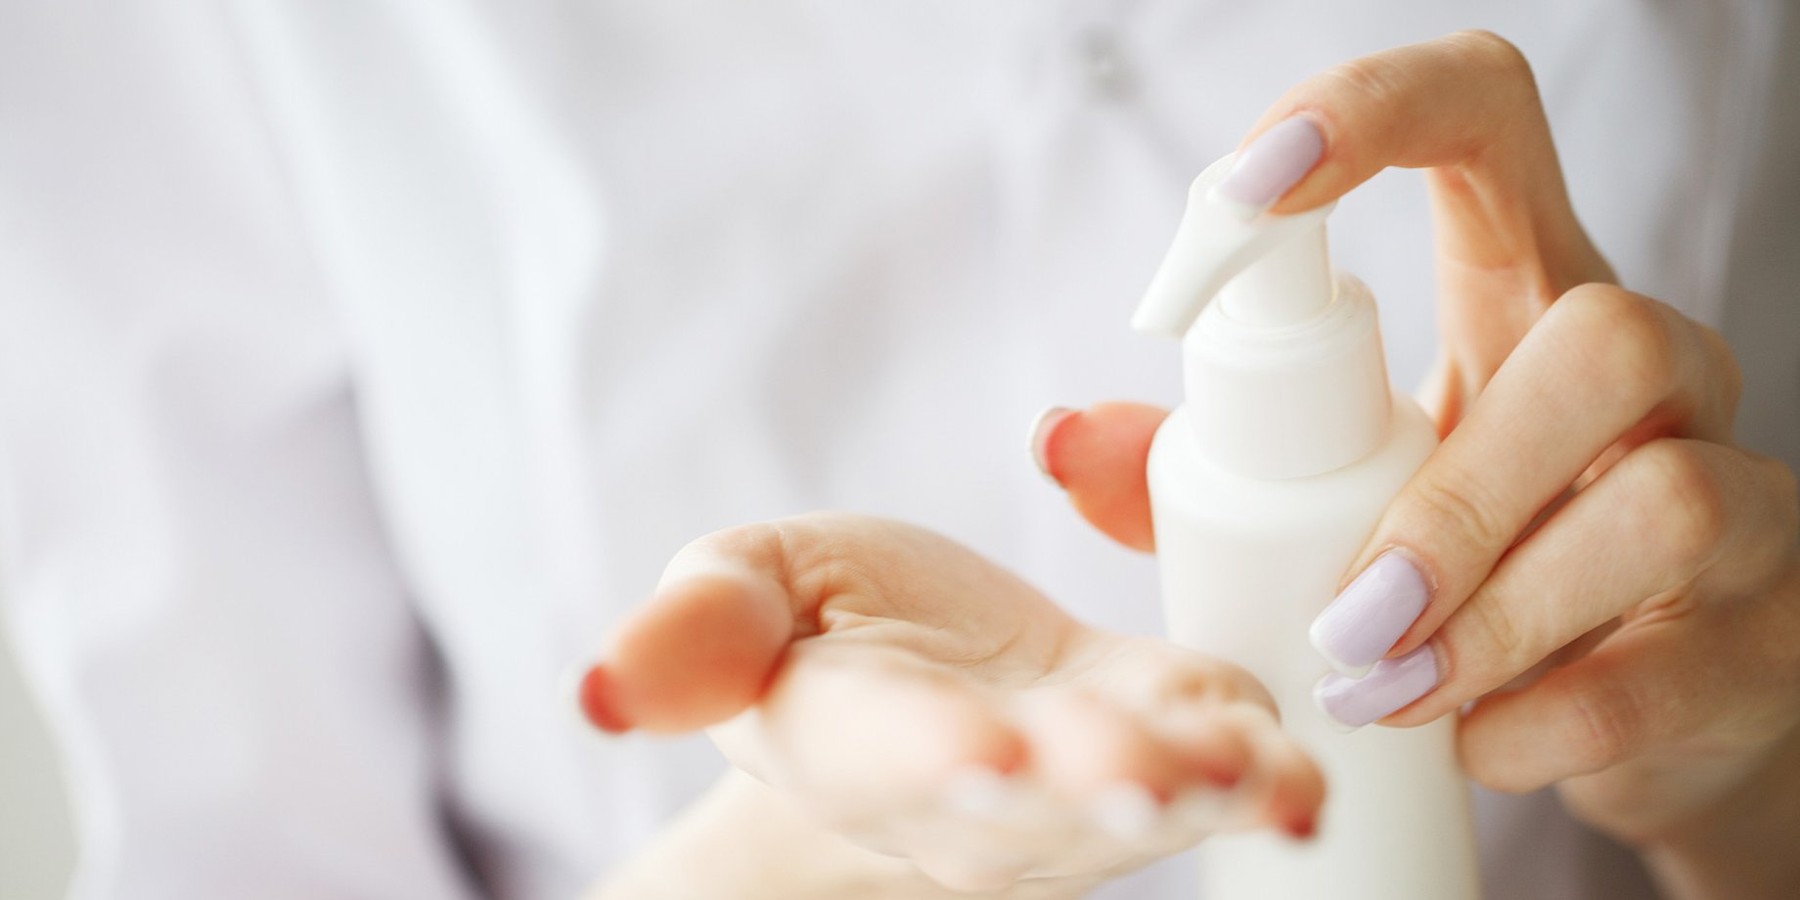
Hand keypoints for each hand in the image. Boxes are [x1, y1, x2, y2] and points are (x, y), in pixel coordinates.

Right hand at [581, 514, 1322, 895]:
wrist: (916, 681)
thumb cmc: (814, 627)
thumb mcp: (738, 591)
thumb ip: (689, 635)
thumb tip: (598, 689)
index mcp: (851, 736)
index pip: (888, 757)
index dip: (933, 754)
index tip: (980, 745)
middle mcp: (973, 787)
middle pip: (1032, 799)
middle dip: (1086, 781)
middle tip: (1137, 762)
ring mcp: (1079, 776)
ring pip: (1138, 800)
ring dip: (1195, 787)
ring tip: (1251, 773)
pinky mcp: (1161, 733)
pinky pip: (1215, 764)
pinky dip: (1262, 771)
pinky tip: (1302, 771)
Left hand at [1037, 31, 1799, 898]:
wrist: (1631, 711)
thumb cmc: (1461, 568)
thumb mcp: (1332, 495)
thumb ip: (1200, 467)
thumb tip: (1058, 441)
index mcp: (1523, 291)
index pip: (1482, 112)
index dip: (1376, 109)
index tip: (1243, 190)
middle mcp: (1654, 368)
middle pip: (1606, 334)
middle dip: (1452, 489)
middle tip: (1342, 611)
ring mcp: (1744, 491)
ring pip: (1664, 501)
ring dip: (1490, 614)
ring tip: (1379, 686)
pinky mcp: (1771, 635)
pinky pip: (1670, 669)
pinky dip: (1542, 723)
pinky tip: (1469, 743)